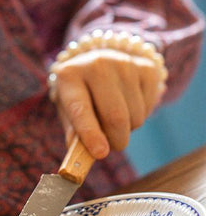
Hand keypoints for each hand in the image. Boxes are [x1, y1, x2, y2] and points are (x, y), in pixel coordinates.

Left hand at [51, 48, 165, 158]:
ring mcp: (124, 63)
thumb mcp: (67, 108)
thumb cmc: (79, 93)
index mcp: (69, 76)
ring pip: (135, 115)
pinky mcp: (146, 67)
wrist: (98, 61)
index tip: (100, 153)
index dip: (90, 134)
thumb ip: (73, 130)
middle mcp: (97, 65)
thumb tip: (81, 152)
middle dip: (116, 140)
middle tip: (113, 147)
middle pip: (115, 116)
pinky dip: (140, 116)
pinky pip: (149, 106)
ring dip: (128, 129)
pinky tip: (129, 106)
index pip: (80, 109)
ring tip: (116, 121)